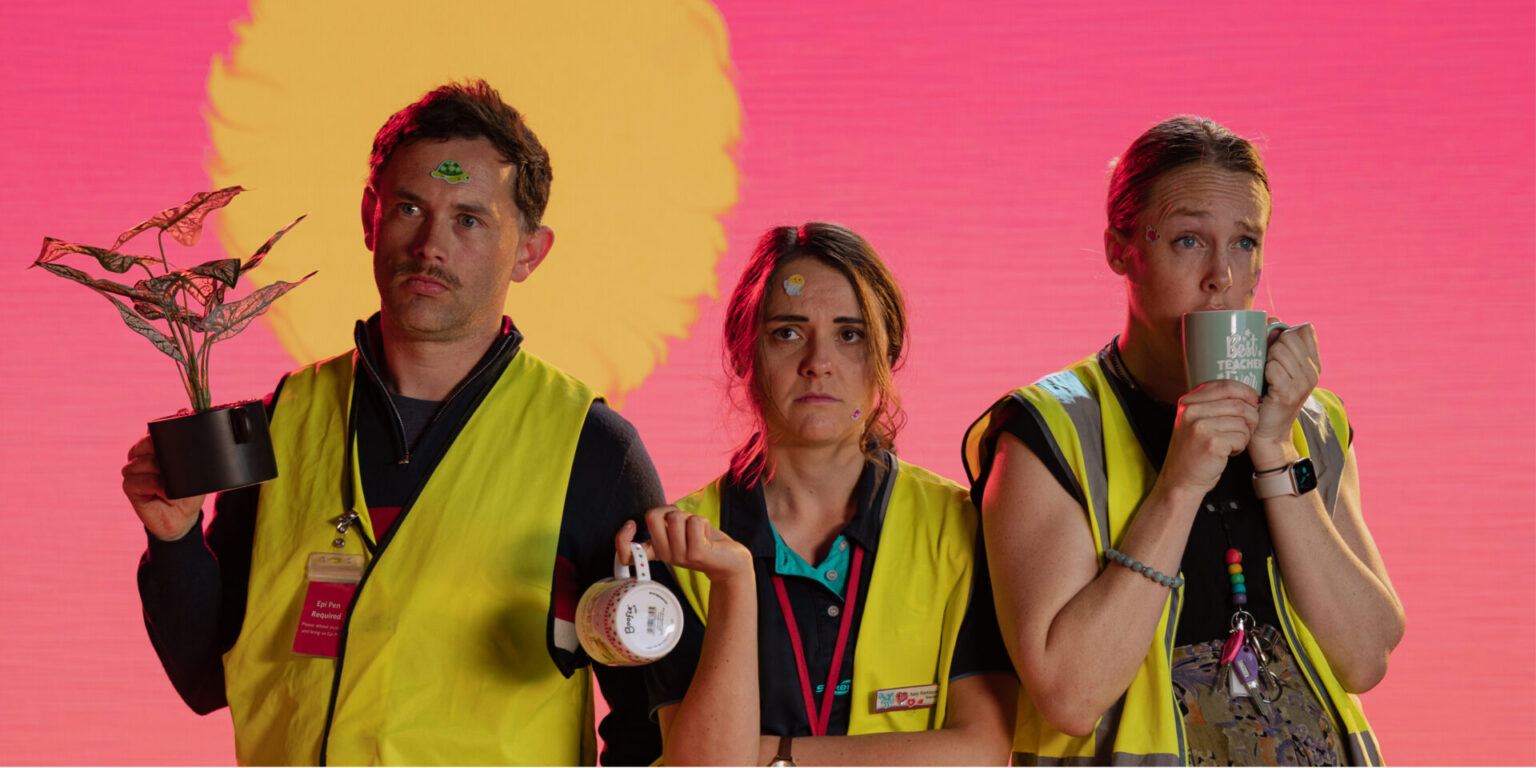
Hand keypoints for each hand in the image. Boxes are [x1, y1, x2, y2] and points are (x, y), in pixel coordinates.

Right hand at [121, 434, 203, 541]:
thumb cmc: (188, 492)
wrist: (182, 518)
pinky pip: (142, 480)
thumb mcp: (194, 469)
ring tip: (173, 484)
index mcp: (153, 449)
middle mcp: (141, 457)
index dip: (161, 434)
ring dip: (162, 472)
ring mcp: (133, 471)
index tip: (175, 432)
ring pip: (144, 462)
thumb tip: (181, 410)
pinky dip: (158, 486)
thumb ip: (188, 446)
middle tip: (177, 467)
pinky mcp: (129, 487)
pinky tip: (165, 493)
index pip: (152, 433)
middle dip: (162, 452)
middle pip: (145, 443)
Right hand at [616, 507, 752, 585]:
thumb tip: (654, 513)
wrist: (730, 560)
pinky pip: (693, 522)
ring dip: (690, 517)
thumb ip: (663, 521)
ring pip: (674, 517)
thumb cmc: (703, 539)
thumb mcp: (678, 529)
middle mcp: (666, 556)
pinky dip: (702, 522)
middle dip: (669, 510)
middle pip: (652, 517)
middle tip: (683, 522)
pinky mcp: (696, 554)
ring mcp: (680, 556)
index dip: (622, 538)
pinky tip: (707, 536)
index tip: (631, 525)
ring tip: (698, 532)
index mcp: (658, 550)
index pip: (627, 553)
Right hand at [1159, 379, 1260, 495]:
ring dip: (1244, 434)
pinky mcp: (1211, 443)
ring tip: (1232, 443)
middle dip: (1250, 417)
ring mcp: (1200, 427)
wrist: (1180, 480)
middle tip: (1247, 428)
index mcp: (1188, 402)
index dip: (1246, 391)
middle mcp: (1191, 411)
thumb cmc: (1193, 451)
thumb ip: (1211, 404)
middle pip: (1238, 404)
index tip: (1254, 401)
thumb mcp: (1193, 421)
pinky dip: (1240, 446)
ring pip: (1242, 421)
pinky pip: (1241, 437)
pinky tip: (1228, 452)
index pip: (1225, 385)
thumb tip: (1246, 393)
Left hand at [1252, 321, 1319, 451]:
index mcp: (1312, 363)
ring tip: (1264, 376)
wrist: (1267, 432)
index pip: (1305, 330)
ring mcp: (1303, 384)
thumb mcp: (1277, 367)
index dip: (1286, 331)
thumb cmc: (1266, 395)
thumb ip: (1276, 342)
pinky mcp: (1289, 394)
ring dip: (1265, 359)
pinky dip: (1263, 372)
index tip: (1275, 346)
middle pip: (1290, 336)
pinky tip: (1263, 384)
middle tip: (1265, 364)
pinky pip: (1272, 368)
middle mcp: (1312, 372)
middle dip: (1272, 344)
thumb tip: (1272, 317)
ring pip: (1279, 350)